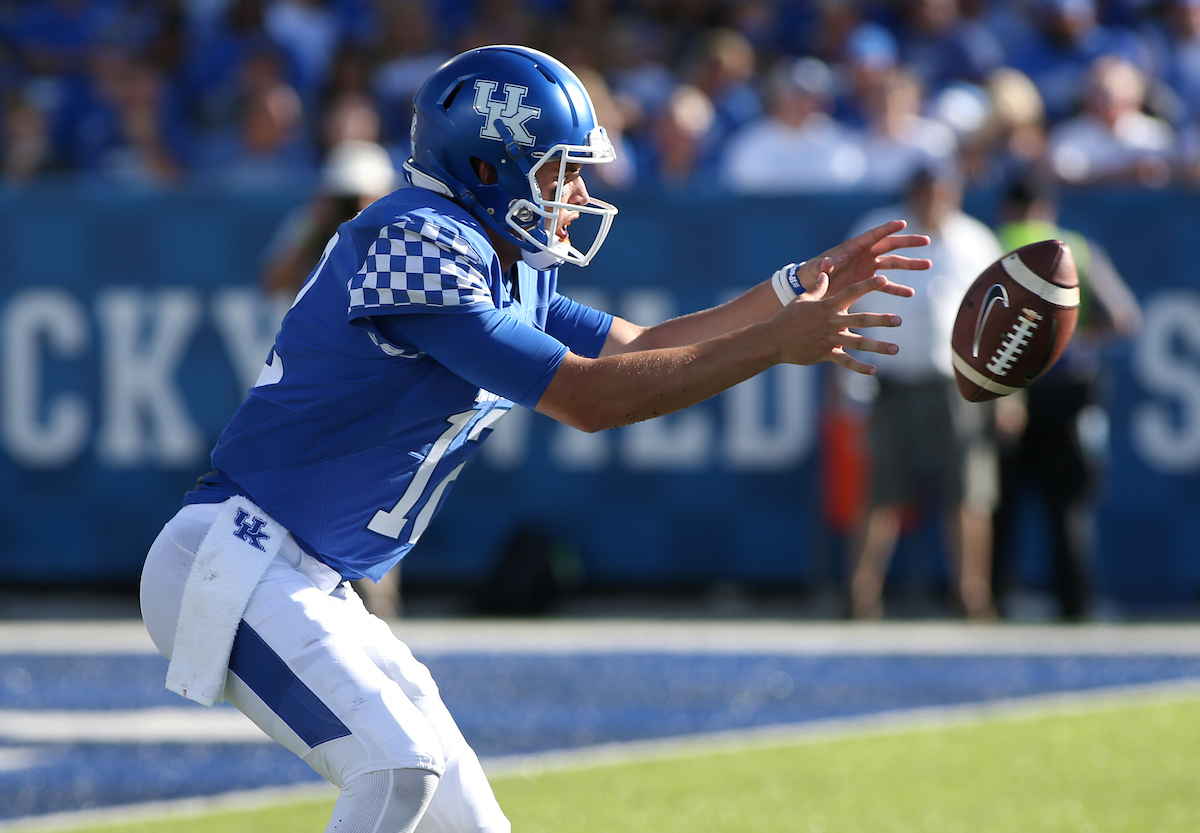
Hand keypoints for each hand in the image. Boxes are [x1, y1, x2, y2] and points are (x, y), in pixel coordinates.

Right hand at [773, 270, 902, 375]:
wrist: (773, 339)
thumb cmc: (787, 317)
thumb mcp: (802, 299)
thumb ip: (818, 286)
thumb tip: (825, 272)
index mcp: (827, 306)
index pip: (851, 292)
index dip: (868, 285)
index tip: (884, 280)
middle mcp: (832, 322)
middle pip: (861, 320)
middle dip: (881, 320)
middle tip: (898, 320)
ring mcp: (829, 339)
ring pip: (858, 342)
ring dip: (878, 346)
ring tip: (895, 349)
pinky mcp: (825, 353)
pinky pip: (845, 361)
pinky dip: (859, 367)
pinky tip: (873, 370)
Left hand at [796, 219, 929, 298]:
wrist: (810, 287)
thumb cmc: (812, 274)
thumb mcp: (816, 269)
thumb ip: (823, 266)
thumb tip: (827, 262)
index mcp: (853, 247)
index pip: (873, 235)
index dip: (887, 229)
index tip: (903, 223)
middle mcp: (864, 254)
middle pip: (890, 245)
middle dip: (908, 243)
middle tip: (927, 241)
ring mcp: (868, 267)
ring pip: (893, 263)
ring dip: (910, 265)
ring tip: (927, 265)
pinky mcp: (868, 281)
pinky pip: (886, 283)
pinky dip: (897, 288)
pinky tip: (910, 294)